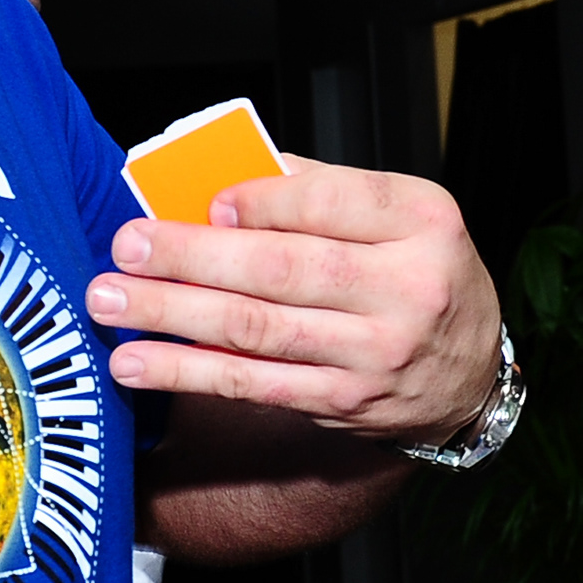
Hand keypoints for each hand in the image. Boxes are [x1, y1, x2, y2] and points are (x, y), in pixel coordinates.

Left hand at [85, 157, 500, 444]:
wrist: (471, 375)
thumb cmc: (420, 273)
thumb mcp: (402, 215)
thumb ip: (322, 190)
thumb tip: (222, 180)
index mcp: (423, 221)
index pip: (333, 202)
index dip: (262, 202)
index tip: (205, 200)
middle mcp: (407, 289)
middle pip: (284, 269)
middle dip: (193, 257)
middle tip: (128, 246)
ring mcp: (375, 353)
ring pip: (257, 330)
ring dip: (172, 314)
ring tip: (111, 299)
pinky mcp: (342, 402)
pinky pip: (252, 384)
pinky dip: (188, 371)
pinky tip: (138, 360)